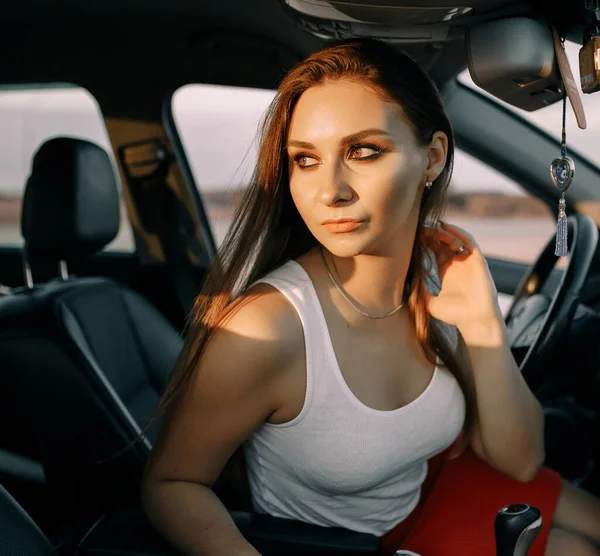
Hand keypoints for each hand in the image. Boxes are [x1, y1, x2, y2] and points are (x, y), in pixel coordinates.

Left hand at [422, 222, 501, 336]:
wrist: (474, 320)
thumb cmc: (453, 314)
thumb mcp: (429, 300)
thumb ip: (419, 288)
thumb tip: (406, 277)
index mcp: (445, 272)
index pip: (434, 251)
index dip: (424, 243)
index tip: (412, 236)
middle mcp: (456, 264)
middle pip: (443, 243)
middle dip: (431, 235)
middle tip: (419, 228)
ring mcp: (467, 262)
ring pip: (455, 239)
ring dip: (442, 232)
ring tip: (429, 227)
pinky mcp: (478, 261)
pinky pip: (469, 242)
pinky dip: (458, 232)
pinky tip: (445, 227)